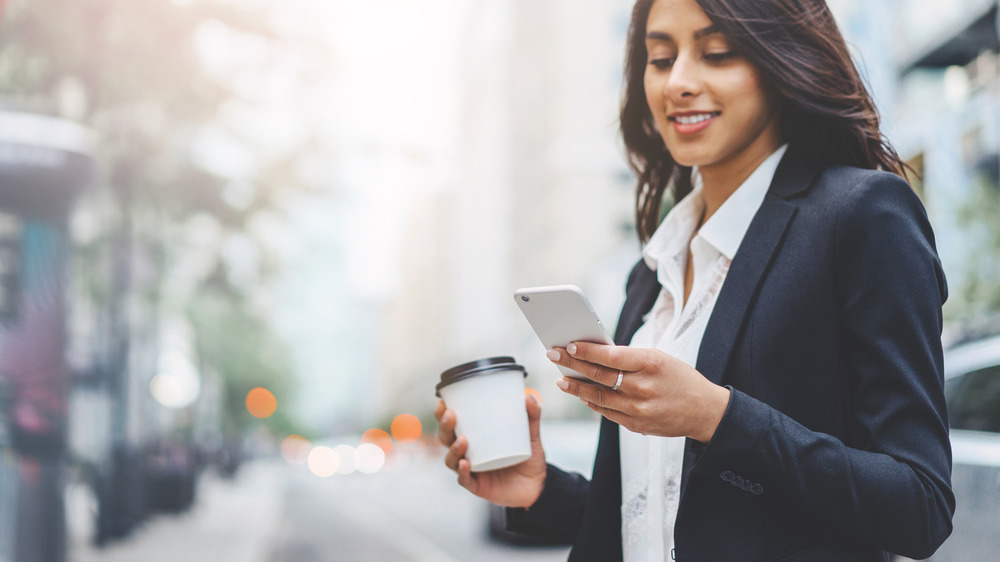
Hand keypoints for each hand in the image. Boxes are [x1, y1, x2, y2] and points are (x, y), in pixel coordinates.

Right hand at [434, 395, 546, 507]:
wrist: (537, 485)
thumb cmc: (528, 457)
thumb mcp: (531, 435)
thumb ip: (531, 417)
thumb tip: (530, 398)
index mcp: (475, 438)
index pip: (452, 424)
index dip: (442, 414)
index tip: (443, 402)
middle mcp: (468, 453)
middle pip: (447, 440)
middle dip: (444, 427)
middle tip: (451, 416)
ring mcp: (471, 470)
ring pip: (452, 460)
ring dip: (453, 449)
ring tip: (462, 440)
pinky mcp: (477, 486)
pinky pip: (465, 480)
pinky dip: (463, 472)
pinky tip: (465, 463)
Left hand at [547, 342, 729, 442]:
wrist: (704, 411)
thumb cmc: (680, 379)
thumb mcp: (659, 359)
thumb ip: (629, 358)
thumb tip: (595, 355)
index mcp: (649, 364)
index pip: (609, 356)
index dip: (586, 350)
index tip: (568, 345)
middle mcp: (642, 387)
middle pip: (598, 375)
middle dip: (572, 364)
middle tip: (554, 356)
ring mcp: (638, 409)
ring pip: (598, 397)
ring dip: (576, 387)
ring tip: (562, 379)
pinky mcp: (636, 425)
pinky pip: (607, 412)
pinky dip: (592, 403)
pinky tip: (582, 395)